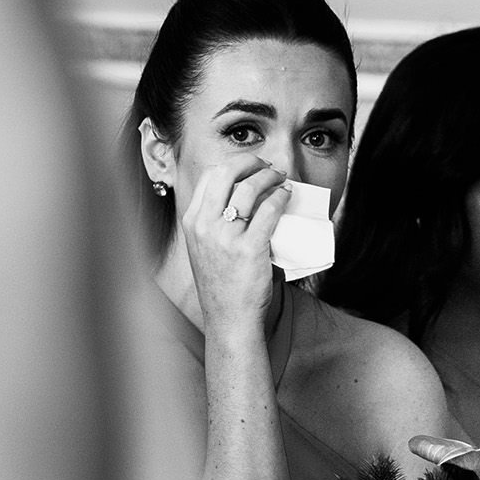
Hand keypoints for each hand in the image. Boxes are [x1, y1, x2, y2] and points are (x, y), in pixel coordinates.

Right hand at [180, 158, 288, 338]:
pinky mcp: (249, 249)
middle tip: (268, 166)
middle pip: (227, 173)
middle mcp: (204, 226)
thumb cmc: (221, 283)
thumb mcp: (203, 247)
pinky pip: (269, 210)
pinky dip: (281, 197)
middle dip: (251, 162)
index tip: (249, 167)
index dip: (233, 164)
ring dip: (270, 177)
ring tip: (281, 180)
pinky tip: (287, 196)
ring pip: (250, 188)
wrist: (229, 317)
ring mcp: (226, 238)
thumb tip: (241, 194)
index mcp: (192, 222)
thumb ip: (212, 222)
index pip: (210, 176)